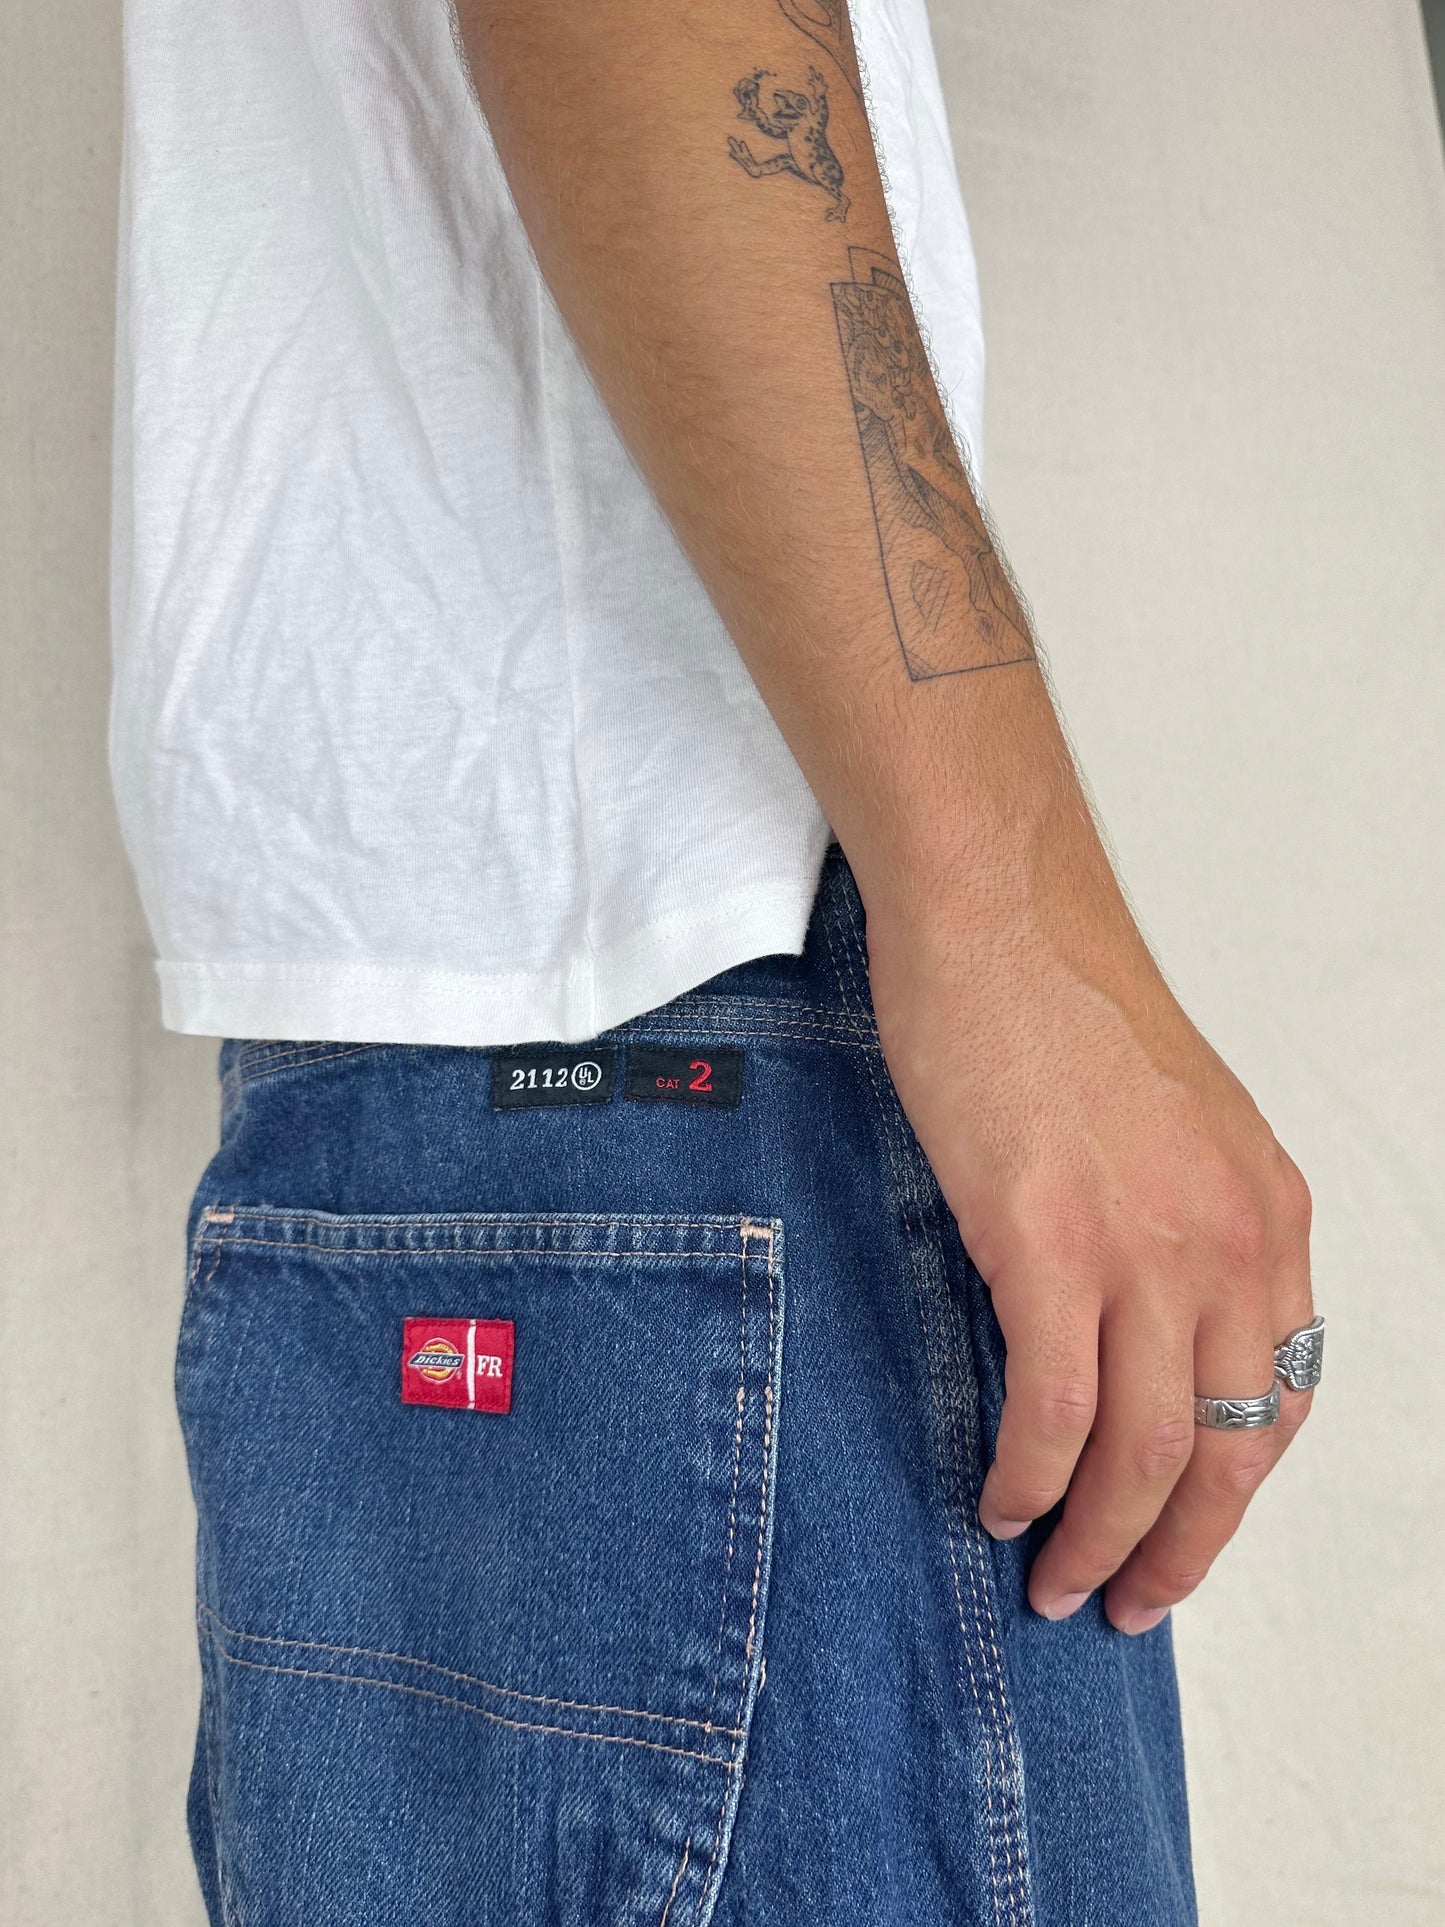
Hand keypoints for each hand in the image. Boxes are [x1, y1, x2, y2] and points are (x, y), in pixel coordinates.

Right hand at [863, 835, 1313, 1634]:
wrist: (999, 918)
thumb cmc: (1064, 1004)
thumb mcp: (1173, 1128)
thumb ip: (1180, 1229)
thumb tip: (1131, 1327)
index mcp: (1269, 1215)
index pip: (1279, 1397)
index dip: (1234, 1489)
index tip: (1187, 1530)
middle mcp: (1231, 1243)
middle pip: (1228, 1452)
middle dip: (1180, 1550)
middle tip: (1128, 1602)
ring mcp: (1143, 1246)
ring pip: (1146, 1452)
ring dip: (1102, 1540)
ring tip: (1058, 1580)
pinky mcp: (1047, 1243)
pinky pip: (1052, 1409)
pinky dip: (1031, 1477)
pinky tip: (1004, 1503)